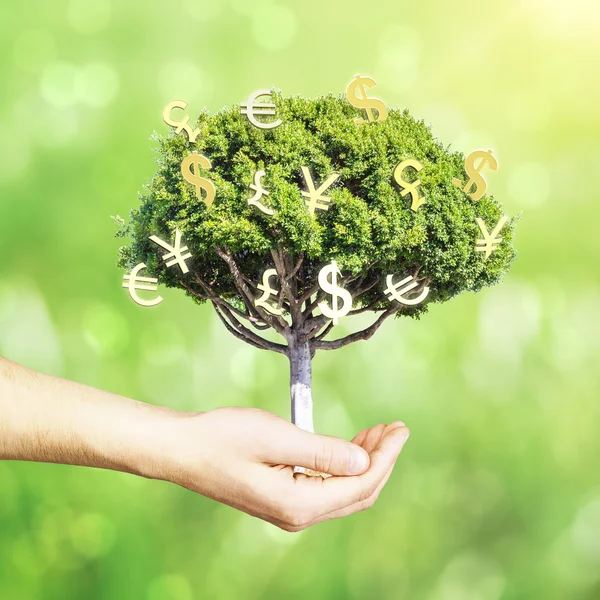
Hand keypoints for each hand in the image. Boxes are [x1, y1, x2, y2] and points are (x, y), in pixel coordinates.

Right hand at [158, 407, 409, 530]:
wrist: (183, 449)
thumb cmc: (223, 437)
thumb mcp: (276, 437)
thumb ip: (322, 452)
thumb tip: (364, 462)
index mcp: (298, 503)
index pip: (360, 484)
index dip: (386, 456)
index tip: (400, 428)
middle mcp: (298, 515)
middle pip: (357, 493)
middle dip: (381, 460)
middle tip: (394, 428)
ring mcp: (289, 510)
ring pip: (343, 491)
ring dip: (364, 462)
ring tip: (377, 433)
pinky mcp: (282, 499)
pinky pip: (326, 488)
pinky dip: (343, 467)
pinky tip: (347, 446)